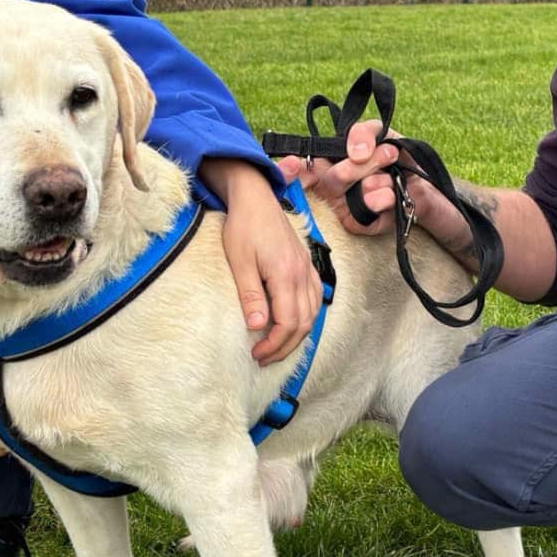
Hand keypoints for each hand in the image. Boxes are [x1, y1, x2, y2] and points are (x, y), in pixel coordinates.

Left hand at [207, 160, 320, 365]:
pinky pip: (315, 298)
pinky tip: (293, 323)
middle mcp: (302, 274)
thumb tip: (257, 326)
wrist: (256, 198)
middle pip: (304, 323)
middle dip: (285, 346)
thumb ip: (250, 294)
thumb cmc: (243, 227)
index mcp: (285, 274)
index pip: (288, 322)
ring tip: (276, 346)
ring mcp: (307, 269)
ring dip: (297, 335)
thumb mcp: (240, 262)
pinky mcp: (306, 265)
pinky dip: (307, 317)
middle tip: (264, 358)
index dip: (274, 344)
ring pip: (313, 313)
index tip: (257, 355)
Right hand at [274, 120, 403, 236]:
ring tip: (392, 176)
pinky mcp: (356, 224)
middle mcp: (328, 185)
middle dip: (365, 163)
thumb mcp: (380, 133)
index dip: (291, 169)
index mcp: (326, 162)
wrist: (422, 183)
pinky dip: (384, 197)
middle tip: (389, 154)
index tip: (297, 164)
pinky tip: (392, 194)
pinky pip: (365, 210)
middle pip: (331, 176)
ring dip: (379, 179)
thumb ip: (363, 132)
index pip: (298, 167)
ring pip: (351, 192)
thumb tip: (355, 152)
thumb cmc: (395, 157)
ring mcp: (340, 207)